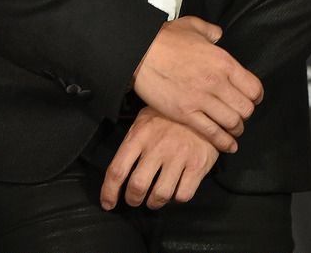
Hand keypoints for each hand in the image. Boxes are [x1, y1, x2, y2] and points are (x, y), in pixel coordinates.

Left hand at [100, 107, 218, 210]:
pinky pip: (182, 195)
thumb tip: (117, 170)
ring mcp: (179, 156)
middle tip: (135, 199)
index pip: (117, 169)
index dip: (109, 192)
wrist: (203, 107)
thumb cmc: (170, 116)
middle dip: (133, 200)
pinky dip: (175, 200)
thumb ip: (132, 141)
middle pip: (137, 186)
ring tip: (154, 198)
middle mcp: (158, 146)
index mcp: (140, 134)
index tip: (108, 202)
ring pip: (160, 195)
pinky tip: (174, 191)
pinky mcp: (197, 165)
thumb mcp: (145, 119)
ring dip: (154, 203)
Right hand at [131, 16, 262, 152]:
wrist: (140, 51)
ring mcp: (201, 99)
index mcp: (223, 61)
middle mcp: (217, 82)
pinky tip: (228, 145)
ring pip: (232, 123)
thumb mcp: (192, 25)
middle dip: (245, 113)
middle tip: (239, 113)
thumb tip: (218, 34)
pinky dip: (224, 142)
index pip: (253, 87)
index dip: (255, 96)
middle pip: (246, 108)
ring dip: (236, 129)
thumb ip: (210, 31)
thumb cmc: (165, 38)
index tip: (252, 99)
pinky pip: (212, 133)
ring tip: (234, 129)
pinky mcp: (186, 113)